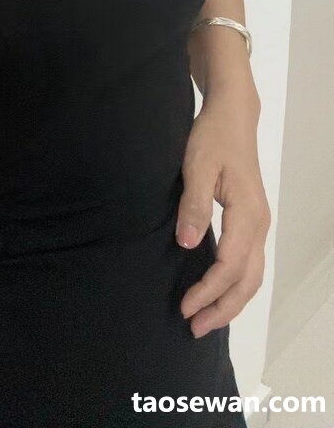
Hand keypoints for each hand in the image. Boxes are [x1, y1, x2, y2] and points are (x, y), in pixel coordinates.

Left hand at [175, 92, 269, 337]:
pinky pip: (249, 263)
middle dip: (223, 308)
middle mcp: (259, 224)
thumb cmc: (212, 138)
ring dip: (230, 301)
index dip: (208, 290)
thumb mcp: (196, 167)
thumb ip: (193, 206)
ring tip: (205, 319)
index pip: (230, 265)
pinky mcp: (252, 220)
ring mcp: (259, 223)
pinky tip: (217, 292)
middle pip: (248, 280)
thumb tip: (189, 245)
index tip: (184, 307)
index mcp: (247, 214)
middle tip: (194, 328)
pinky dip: (235, 284)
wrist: (232, 115)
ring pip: (252, 275)